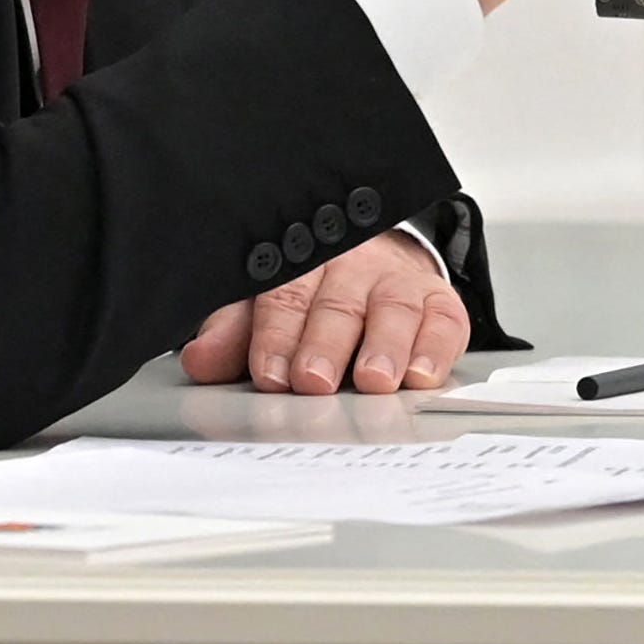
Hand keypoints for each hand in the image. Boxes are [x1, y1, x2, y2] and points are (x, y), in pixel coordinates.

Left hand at [179, 231, 469, 394]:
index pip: (284, 295)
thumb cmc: (314, 295)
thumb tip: (200, 360)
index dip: (275, 336)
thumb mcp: (264, 307)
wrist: (379, 265)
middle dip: (324, 345)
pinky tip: (421, 375)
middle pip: (336, 305)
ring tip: (374, 380)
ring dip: (383, 347)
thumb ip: (234, 334)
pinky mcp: (439, 304)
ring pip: (391, 310)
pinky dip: (434, 349)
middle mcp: (351, 267)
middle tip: (314, 380)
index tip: (270, 374)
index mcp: (301, 263)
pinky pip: (443, 321)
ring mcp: (397, 284)